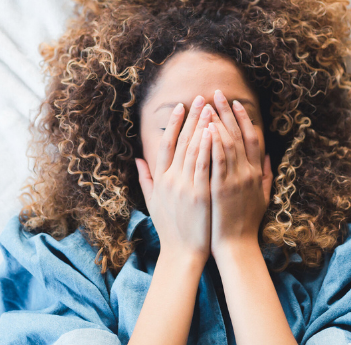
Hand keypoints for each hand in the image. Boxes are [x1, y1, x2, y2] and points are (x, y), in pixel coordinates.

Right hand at [135, 97, 212, 263]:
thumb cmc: (171, 228)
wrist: (182, 253)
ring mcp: (184, 186)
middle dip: (192, 118)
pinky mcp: (199, 194)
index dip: (173, 123)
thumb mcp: (153, 202)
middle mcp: (170, 179)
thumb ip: (146, 178)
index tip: (180, 106)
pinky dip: (207, 147)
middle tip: (200, 98)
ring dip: (201, 126)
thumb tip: (137, 159)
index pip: (166, 144)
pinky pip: (204, 165)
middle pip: (182, 141)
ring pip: (193, 149)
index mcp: (161, 179)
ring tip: (210, 107)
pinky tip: (213, 131)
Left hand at [207, 90, 271, 255]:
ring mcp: (235, 180)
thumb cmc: (246, 223)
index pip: (252, 138)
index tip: (235, 102)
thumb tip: (270, 155)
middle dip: (226, 112)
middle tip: (216, 94)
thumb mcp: (263, 196)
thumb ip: (267, 174)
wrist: (237, 246)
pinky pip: (218, 161)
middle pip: (238, 135)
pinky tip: (207, 129)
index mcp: (256, 173)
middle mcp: (248, 172)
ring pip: (227, 144)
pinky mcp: (222, 189)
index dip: (243, 118)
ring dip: (217, 122)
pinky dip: (214, 144)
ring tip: (207, 105)